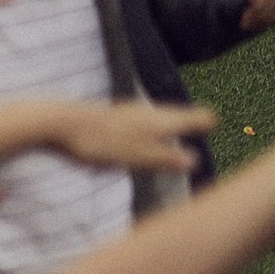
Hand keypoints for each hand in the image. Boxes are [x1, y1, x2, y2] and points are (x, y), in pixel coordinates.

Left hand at [49, 101, 215, 172]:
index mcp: (155, 121)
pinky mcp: (110, 117)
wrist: (58, 122)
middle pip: (174, 114)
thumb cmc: (98, 141)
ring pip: (156, 114)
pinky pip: (141, 118)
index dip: (202, 121)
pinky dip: (152, 122)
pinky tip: (141, 127)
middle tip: (206, 119)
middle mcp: (144, 112)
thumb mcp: (133, 155)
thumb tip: (195, 161)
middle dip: (190, 118)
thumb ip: (162, 159)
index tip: (215, 121)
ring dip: (171, 120)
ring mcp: (126, 112)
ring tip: (178, 123)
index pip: (187, 118)